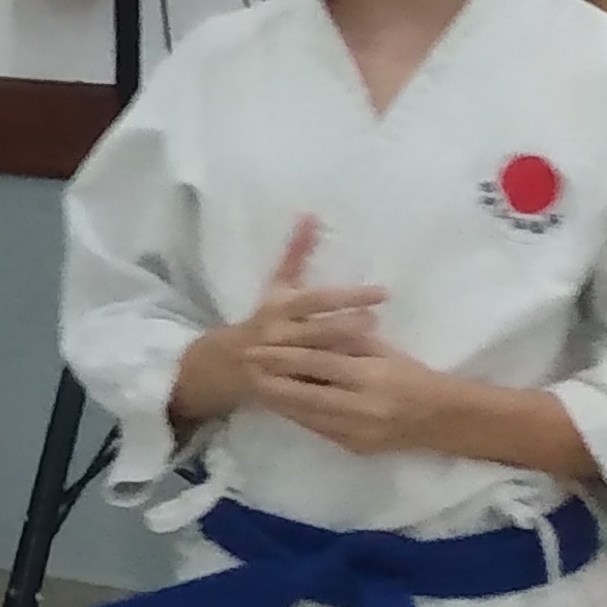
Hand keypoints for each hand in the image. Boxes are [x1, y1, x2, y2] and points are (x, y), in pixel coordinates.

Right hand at [170, 220, 390, 428]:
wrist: (225, 363)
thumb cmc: (262, 319)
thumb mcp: (277, 287)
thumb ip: (297, 253)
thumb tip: (312, 214)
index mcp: (280, 308)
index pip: (317, 300)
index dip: (348, 296)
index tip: (382, 293)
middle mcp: (277, 335)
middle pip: (316, 332)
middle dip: (345, 327)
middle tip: (376, 321)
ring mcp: (277, 366)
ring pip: (314, 363)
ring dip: (343, 357)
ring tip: (376, 351)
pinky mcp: (279, 392)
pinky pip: (309, 391)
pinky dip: (331, 388)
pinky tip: (358, 386)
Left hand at [253, 335, 462, 457]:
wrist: (443, 419)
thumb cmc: (412, 376)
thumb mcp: (383, 351)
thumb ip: (346, 344)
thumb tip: (307, 333)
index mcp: (370, 377)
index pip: (317, 365)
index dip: (283, 357)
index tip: (256, 348)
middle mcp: (361, 408)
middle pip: (304, 395)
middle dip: (270, 382)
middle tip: (243, 368)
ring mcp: (357, 433)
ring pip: (306, 416)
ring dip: (278, 401)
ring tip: (253, 385)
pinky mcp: (354, 448)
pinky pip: (317, 430)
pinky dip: (297, 416)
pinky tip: (280, 404)